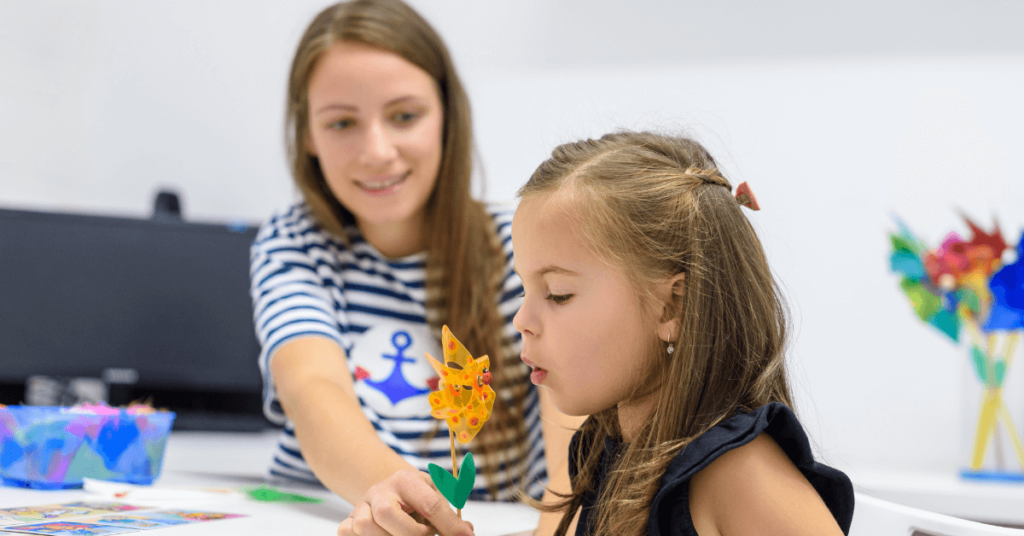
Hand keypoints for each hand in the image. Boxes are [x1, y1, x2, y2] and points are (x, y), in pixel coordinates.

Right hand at [338, 469, 474, 535]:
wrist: (387, 493)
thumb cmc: (416, 498)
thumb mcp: (435, 497)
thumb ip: (450, 514)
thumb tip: (465, 532)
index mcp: (406, 480)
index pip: (429, 503)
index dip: (449, 525)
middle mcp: (379, 490)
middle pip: (386, 513)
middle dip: (411, 533)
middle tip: (426, 535)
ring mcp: (360, 507)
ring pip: (365, 527)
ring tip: (406, 534)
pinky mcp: (347, 522)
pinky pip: (347, 533)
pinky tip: (385, 535)